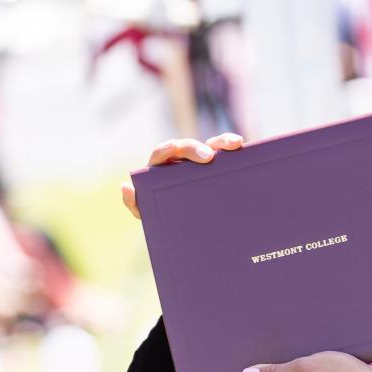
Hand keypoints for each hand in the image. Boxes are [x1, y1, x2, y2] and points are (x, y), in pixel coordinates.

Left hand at [121, 132, 243, 218]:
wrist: (191, 231)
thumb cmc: (167, 217)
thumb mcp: (151, 215)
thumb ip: (136, 205)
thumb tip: (125, 187)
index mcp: (164, 168)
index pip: (163, 153)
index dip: (167, 148)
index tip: (173, 148)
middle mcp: (184, 160)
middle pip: (190, 146)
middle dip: (198, 148)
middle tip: (209, 158)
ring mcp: (204, 162)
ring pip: (213, 145)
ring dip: (223, 141)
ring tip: (236, 144)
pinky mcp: (222, 167)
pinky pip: (230, 156)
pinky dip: (237, 150)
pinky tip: (246, 150)